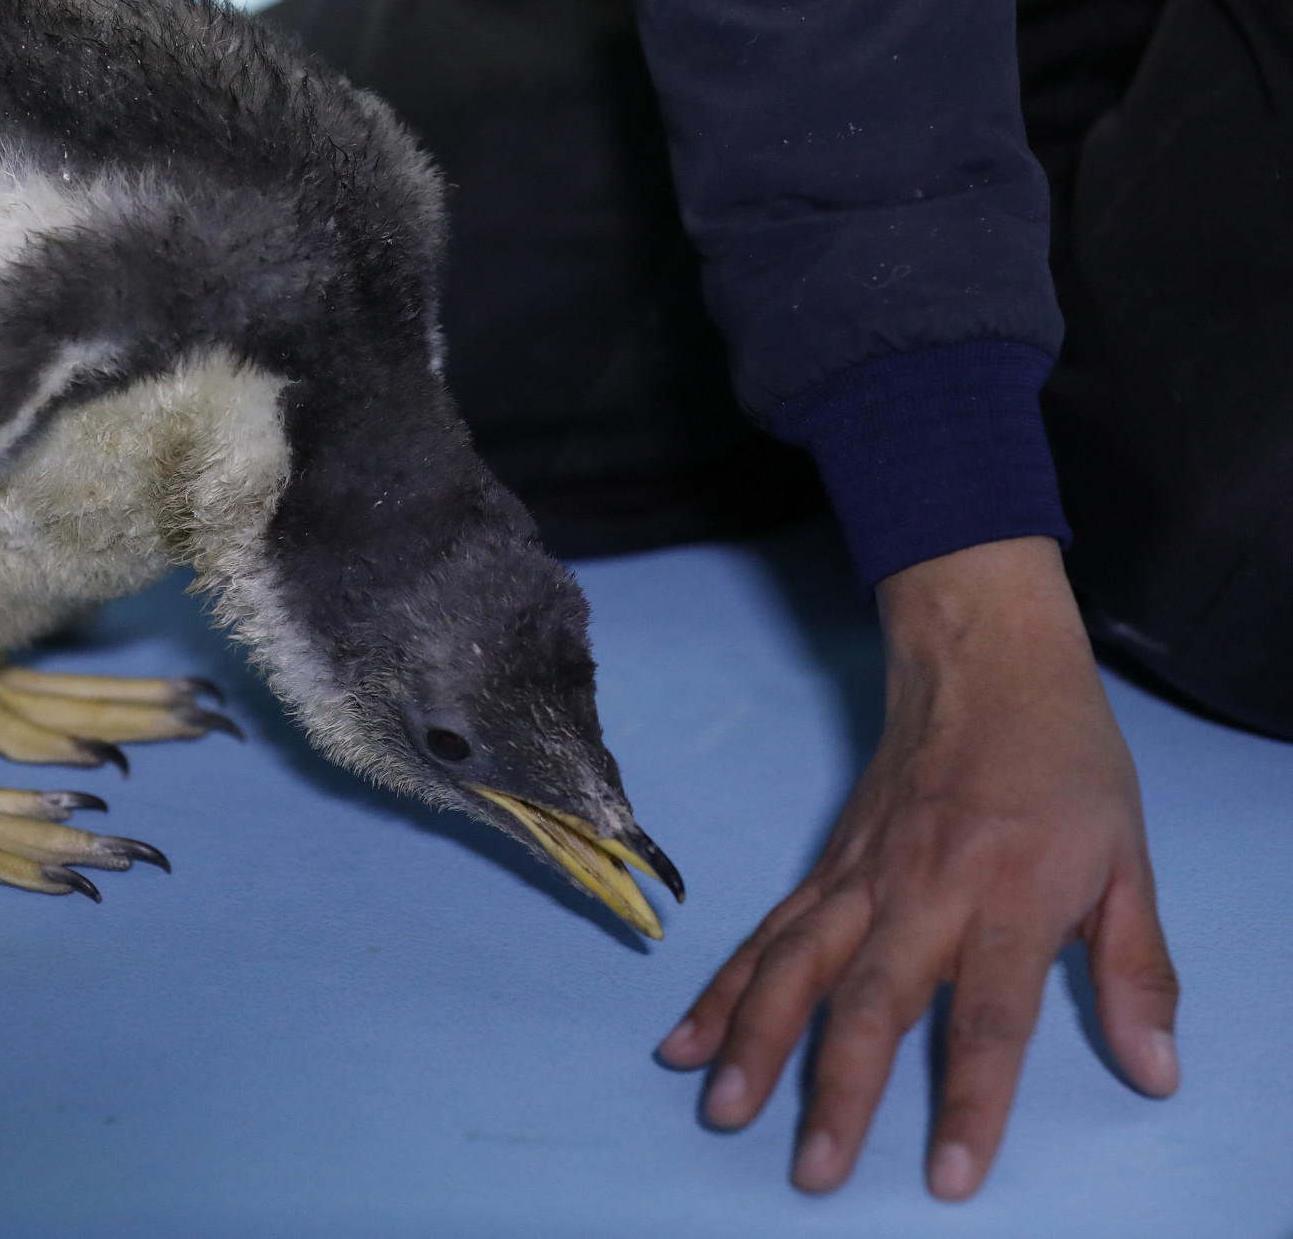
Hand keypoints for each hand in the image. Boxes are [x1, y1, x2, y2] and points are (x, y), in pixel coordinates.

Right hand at [656, 536, 1179, 1198]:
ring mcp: (861, 880)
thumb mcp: (1129, 864)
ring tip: (722, 1108)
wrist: (983, 664)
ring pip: (796, 968)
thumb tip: (1156, 1073)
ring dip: (755, 1041)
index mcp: (1008, 899)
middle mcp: (922, 894)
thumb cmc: (1065, 765)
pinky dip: (723, 991)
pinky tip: (685, 1041)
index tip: (947, 1176)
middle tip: (812, 1171)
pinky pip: (766, 937)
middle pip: (870, 1002)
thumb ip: (1136, 973)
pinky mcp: (825, 870)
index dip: (971, 1100)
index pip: (990, 1019)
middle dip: (836, 1089)